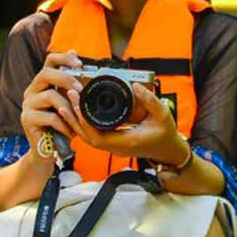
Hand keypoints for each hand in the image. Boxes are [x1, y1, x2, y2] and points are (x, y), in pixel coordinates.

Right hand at [20, 50, 83, 150]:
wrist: (49, 150)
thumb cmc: (62, 123)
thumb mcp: (70, 102)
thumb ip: (74, 86)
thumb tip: (84, 65)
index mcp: (43, 82)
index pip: (50, 60)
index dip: (64, 57)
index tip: (80, 62)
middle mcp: (32, 89)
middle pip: (46, 73)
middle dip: (67, 79)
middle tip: (81, 90)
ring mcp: (27, 104)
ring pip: (50, 95)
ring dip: (68, 106)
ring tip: (77, 117)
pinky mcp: (26, 119)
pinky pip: (50, 117)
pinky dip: (65, 124)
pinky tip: (70, 131)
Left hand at [64, 83, 188, 165]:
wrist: (168, 150)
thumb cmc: (166, 134)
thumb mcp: (162, 114)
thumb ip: (150, 100)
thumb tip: (135, 85)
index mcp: (126, 142)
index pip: (97, 137)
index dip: (84, 122)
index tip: (78, 103)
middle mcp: (116, 147)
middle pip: (87, 137)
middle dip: (75, 118)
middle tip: (70, 96)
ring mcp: (114, 146)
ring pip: (88, 138)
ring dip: (76, 121)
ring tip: (68, 102)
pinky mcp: (113, 143)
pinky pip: (94, 136)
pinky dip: (84, 125)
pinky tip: (79, 112)